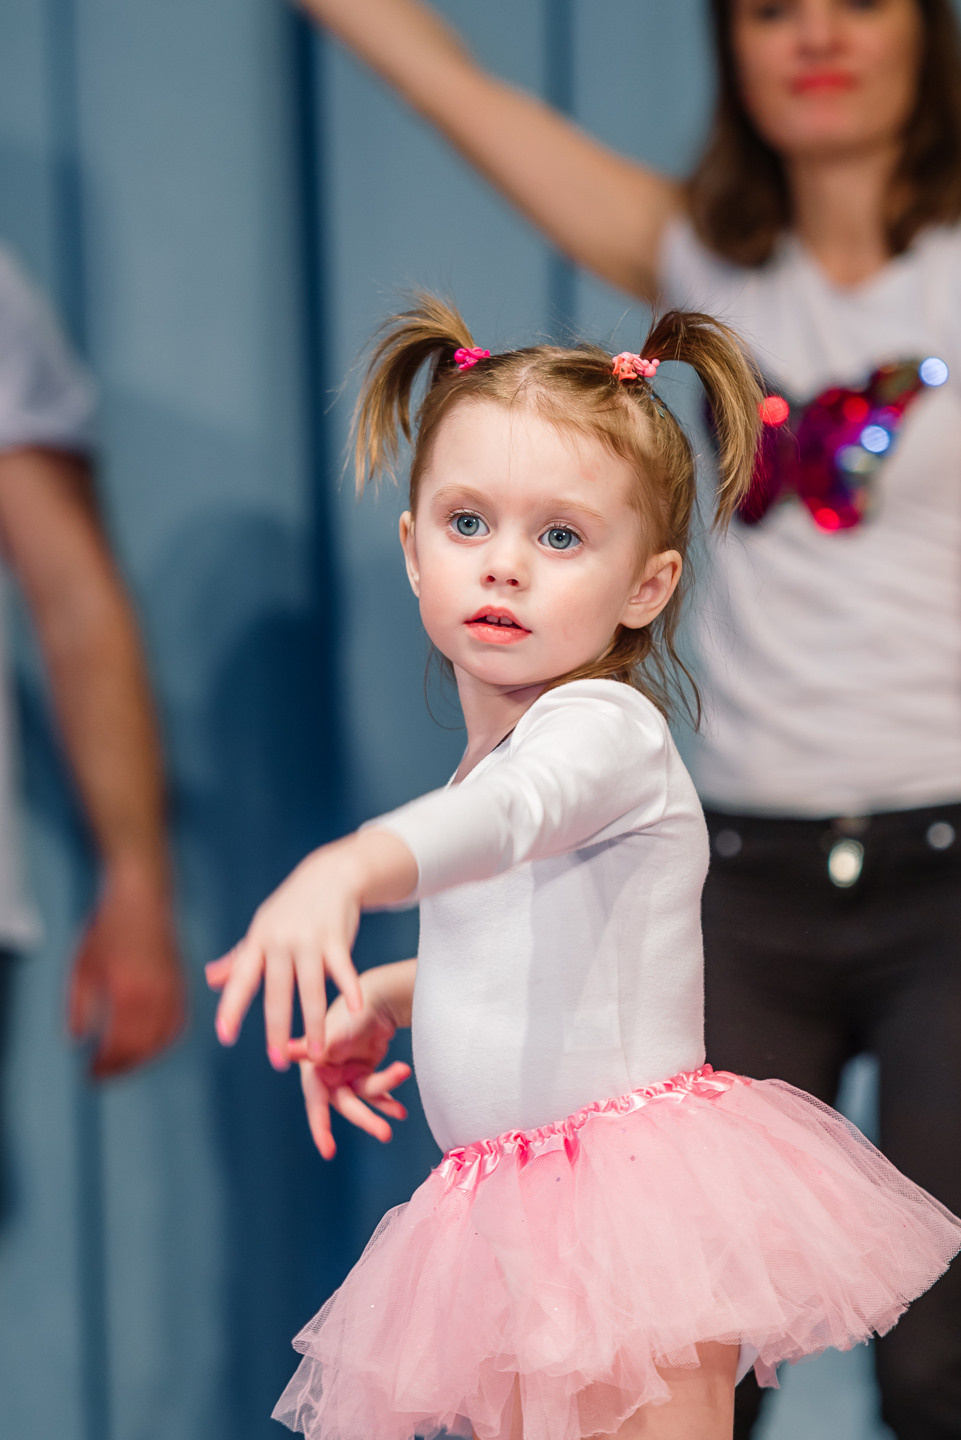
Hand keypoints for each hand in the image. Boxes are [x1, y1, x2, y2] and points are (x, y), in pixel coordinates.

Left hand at [68, 866, 185, 1078]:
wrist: (143, 897)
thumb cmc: (110, 927)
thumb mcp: (83, 967)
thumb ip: (79, 1007)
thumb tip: (78, 1040)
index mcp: (128, 992)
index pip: (119, 1045)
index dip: (104, 1066)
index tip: (91, 1074)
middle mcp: (155, 995)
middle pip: (142, 1048)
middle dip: (122, 1066)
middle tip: (104, 1073)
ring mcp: (173, 989)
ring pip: (163, 1039)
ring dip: (144, 1057)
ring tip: (125, 1062)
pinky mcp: (182, 983)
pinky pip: (179, 1022)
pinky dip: (166, 1039)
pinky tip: (152, 1043)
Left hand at [211, 842, 365, 1068]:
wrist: (329, 874)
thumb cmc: (292, 907)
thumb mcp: (262, 927)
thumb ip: (240, 956)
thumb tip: (211, 979)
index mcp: (259, 942)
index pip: (242, 980)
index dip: (232, 1007)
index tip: (225, 1036)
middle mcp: (281, 942)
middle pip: (278, 992)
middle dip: (277, 1028)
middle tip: (277, 1061)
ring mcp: (310, 940)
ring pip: (311, 988)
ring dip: (314, 1023)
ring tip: (317, 1051)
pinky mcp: (336, 938)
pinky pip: (344, 969)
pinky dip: (350, 989)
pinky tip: (354, 1010)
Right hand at [292, 985, 410, 1158]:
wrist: (378, 999)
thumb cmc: (353, 1012)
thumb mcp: (336, 1030)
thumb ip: (317, 1045)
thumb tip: (291, 1051)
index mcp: (315, 1065)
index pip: (315, 1100)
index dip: (320, 1125)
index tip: (328, 1151)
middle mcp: (328, 1073)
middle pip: (345, 1104)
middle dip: (365, 1118)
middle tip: (384, 1134)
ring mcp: (347, 1074)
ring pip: (365, 1096)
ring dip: (383, 1102)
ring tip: (401, 1112)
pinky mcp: (363, 1071)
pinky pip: (377, 1092)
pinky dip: (388, 1101)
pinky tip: (399, 1111)